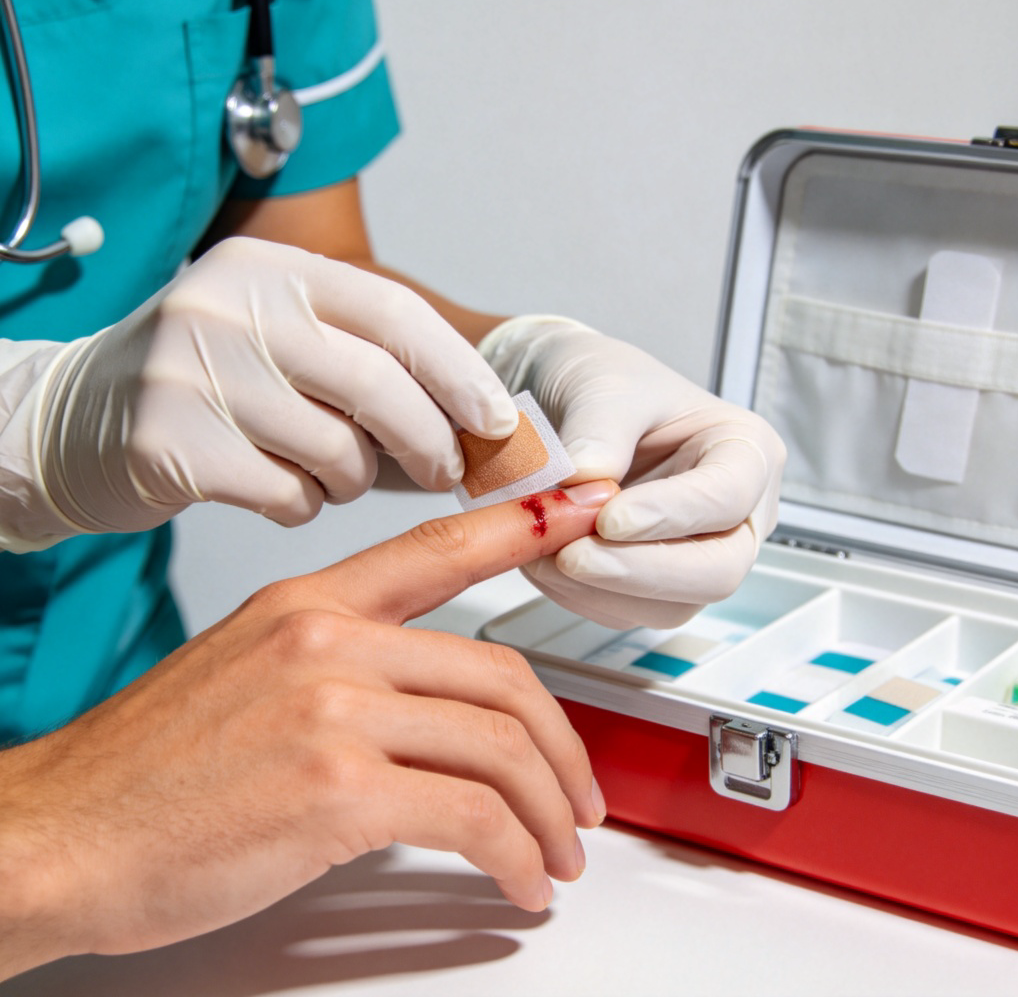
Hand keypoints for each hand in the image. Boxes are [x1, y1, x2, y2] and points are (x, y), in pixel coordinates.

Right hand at [0, 480, 614, 979]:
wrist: (61, 835)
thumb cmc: (150, 769)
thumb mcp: (250, 674)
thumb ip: (344, 666)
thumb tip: (428, 701)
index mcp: (310, 604)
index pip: (441, 549)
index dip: (525, 526)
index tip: (583, 509)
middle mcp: (328, 641)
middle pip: (500, 674)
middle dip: (562, 746)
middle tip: (578, 794)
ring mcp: (334, 711)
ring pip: (499, 746)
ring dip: (548, 811)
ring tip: (555, 852)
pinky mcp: (335, 792)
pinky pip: (470, 816)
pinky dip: (513, 855)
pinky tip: (514, 881)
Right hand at [3, 237, 517, 547]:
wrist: (77, 417)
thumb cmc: (209, 381)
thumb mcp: (278, 335)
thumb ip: (363, 360)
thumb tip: (474, 417)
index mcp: (272, 269)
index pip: (394, 313)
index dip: (457, 372)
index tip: (496, 419)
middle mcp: (229, 308)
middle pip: (376, 385)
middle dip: (430, 441)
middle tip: (447, 471)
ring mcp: (191, 373)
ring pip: (336, 452)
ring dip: (354, 480)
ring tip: (331, 474)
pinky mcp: (168, 445)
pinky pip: (287, 497)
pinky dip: (303, 505)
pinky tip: (280, 490)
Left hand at [480, 316, 785, 628]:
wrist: (565, 401)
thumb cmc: (605, 381)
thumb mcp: (603, 381)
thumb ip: (599, 426)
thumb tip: (586, 478)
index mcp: (744, 451)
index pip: (729, 496)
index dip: (672, 515)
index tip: (609, 517)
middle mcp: (734, 514)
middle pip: (718, 570)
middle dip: (640, 571)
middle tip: (573, 556)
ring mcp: (696, 556)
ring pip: (670, 605)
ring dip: (600, 590)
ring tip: (545, 549)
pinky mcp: (651, 586)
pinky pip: (625, 611)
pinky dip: (578, 595)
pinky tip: (546, 559)